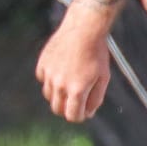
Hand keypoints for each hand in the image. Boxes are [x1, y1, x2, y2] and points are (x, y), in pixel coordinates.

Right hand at [36, 2, 114, 121]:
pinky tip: (61, 71)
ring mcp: (49, 74)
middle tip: (77, 100)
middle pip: (58, 109)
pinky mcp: (43, 64)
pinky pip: (43, 80)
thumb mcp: (103, 78)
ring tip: (70, 83)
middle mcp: (60, 85)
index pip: (73, 116)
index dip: (80, 116)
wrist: (84, 29)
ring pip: (49, 96)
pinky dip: (50, 80)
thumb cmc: (97, 53)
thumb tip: (88, 113)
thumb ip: (96, 98)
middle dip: (68, 108)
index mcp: (77, 90)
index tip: (84, 110)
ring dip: (59, 95)